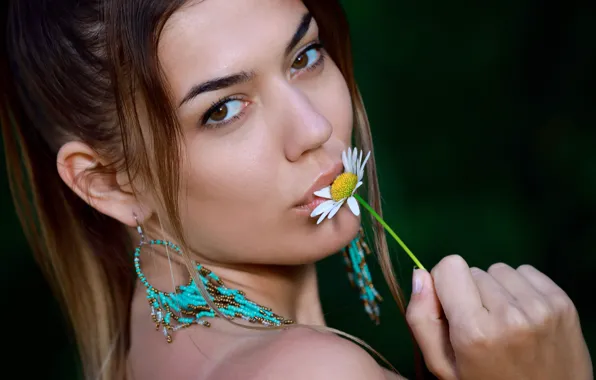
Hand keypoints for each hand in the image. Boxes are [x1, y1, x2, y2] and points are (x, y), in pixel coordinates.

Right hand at [405, 255, 592, 379]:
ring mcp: (540, 307)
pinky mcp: (563, 302)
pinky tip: (525, 316)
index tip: (453, 308)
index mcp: (474, 331)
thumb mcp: (444, 366)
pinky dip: (520, 289)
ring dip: (497, 290)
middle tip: (483, 325)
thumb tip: (420, 274)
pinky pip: (526, 272)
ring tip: (505, 321)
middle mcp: (509, 314)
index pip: (449, 267)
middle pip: (474, 271)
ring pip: (499, 270)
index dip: (445, 285)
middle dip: (472, 292)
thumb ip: (421, 319)